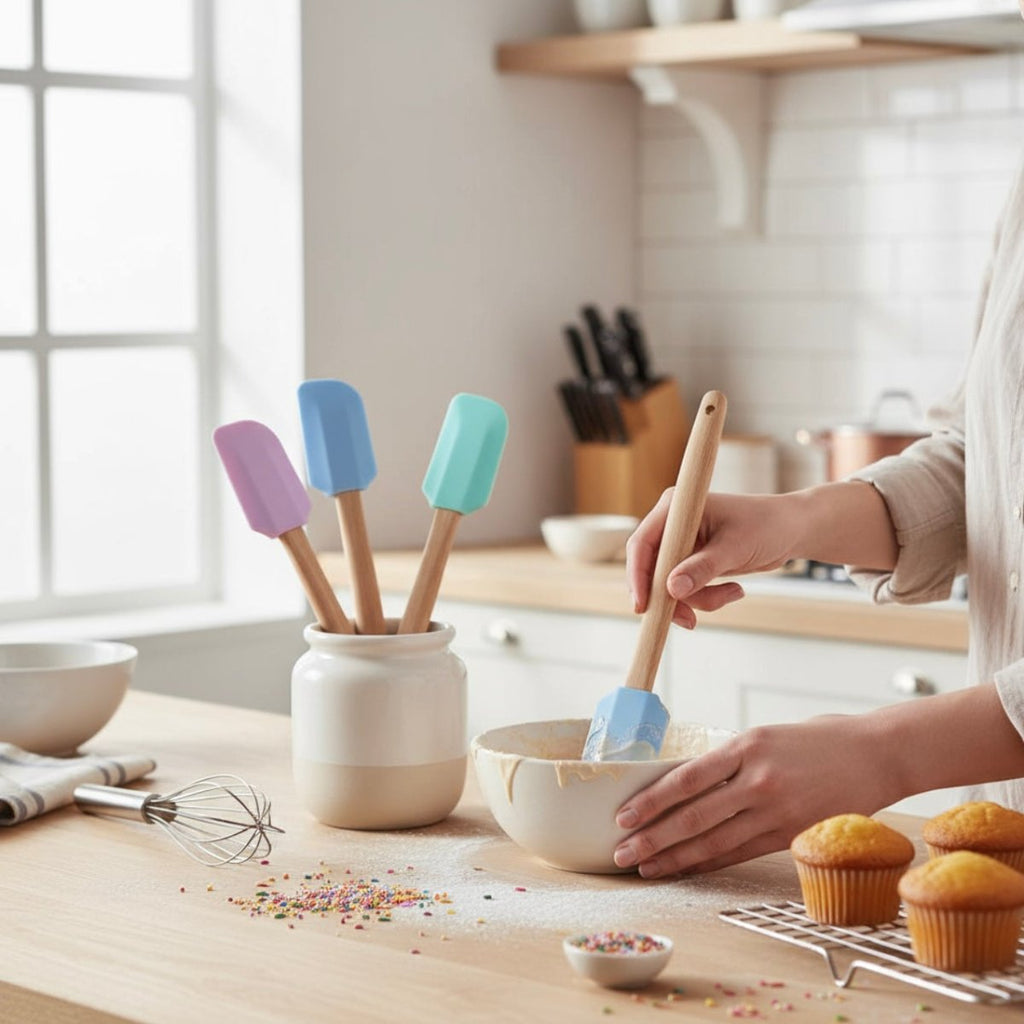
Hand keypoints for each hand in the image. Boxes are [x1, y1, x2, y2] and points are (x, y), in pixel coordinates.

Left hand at [612, 715, 897, 875]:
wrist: (877, 754)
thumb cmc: (816, 739)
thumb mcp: (765, 736)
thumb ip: (729, 760)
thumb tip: (685, 784)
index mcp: (746, 746)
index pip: (686, 780)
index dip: (651, 802)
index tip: (624, 817)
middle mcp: (758, 780)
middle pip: (693, 816)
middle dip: (652, 837)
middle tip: (621, 852)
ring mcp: (776, 810)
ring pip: (714, 841)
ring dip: (675, 858)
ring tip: (645, 868)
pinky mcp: (792, 833)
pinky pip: (741, 852)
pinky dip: (709, 862)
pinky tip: (686, 869)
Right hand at [627, 491, 798, 627]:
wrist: (791, 530)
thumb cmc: (767, 525)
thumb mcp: (735, 547)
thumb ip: (703, 568)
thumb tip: (672, 589)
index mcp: (676, 509)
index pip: (642, 544)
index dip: (638, 576)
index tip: (643, 606)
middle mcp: (673, 526)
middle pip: (651, 570)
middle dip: (670, 597)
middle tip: (688, 620)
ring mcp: (682, 545)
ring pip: (669, 586)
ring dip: (698, 599)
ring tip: (732, 594)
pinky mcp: (692, 562)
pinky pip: (686, 590)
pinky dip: (706, 598)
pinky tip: (734, 590)